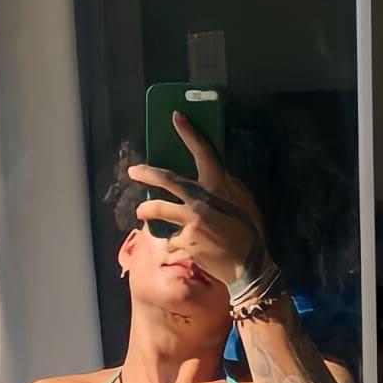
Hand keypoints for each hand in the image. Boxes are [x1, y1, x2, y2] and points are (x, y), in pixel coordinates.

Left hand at [128, 112, 272, 296]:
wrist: (248, 265)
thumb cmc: (249, 231)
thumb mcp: (244, 201)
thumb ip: (228, 186)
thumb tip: (217, 174)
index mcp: (217, 186)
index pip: (202, 152)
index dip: (189, 133)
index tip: (176, 117)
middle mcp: (199, 201)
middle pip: (166, 180)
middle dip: (146, 174)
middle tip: (133, 171)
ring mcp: (189, 222)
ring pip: (157, 211)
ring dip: (146, 212)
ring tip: (141, 214)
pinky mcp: (184, 243)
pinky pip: (168, 241)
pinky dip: (170, 245)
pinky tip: (174, 249)